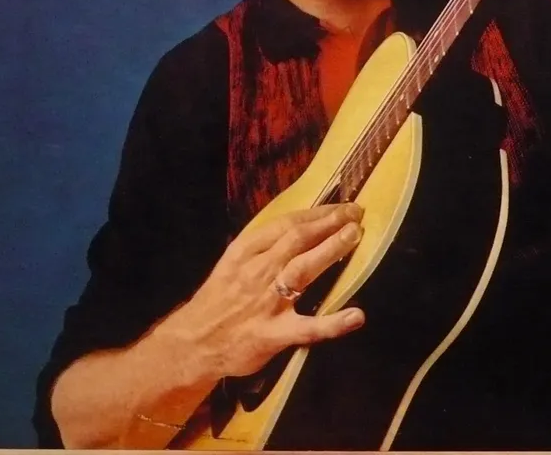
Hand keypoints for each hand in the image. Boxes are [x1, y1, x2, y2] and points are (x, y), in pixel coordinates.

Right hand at [169, 202, 364, 380]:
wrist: (193, 343)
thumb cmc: (219, 299)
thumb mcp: (233, 262)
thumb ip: (262, 245)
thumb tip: (301, 225)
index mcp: (245, 251)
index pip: (285, 224)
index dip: (316, 213)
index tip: (341, 207)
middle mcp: (256, 271)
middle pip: (297, 240)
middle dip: (328, 223)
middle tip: (355, 214)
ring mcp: (266, 303)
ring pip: (302, 270)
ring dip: (330, 250)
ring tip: (354, 236)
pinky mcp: (273, 335)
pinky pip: (307, 328)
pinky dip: (333, 323)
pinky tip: (356, 315)